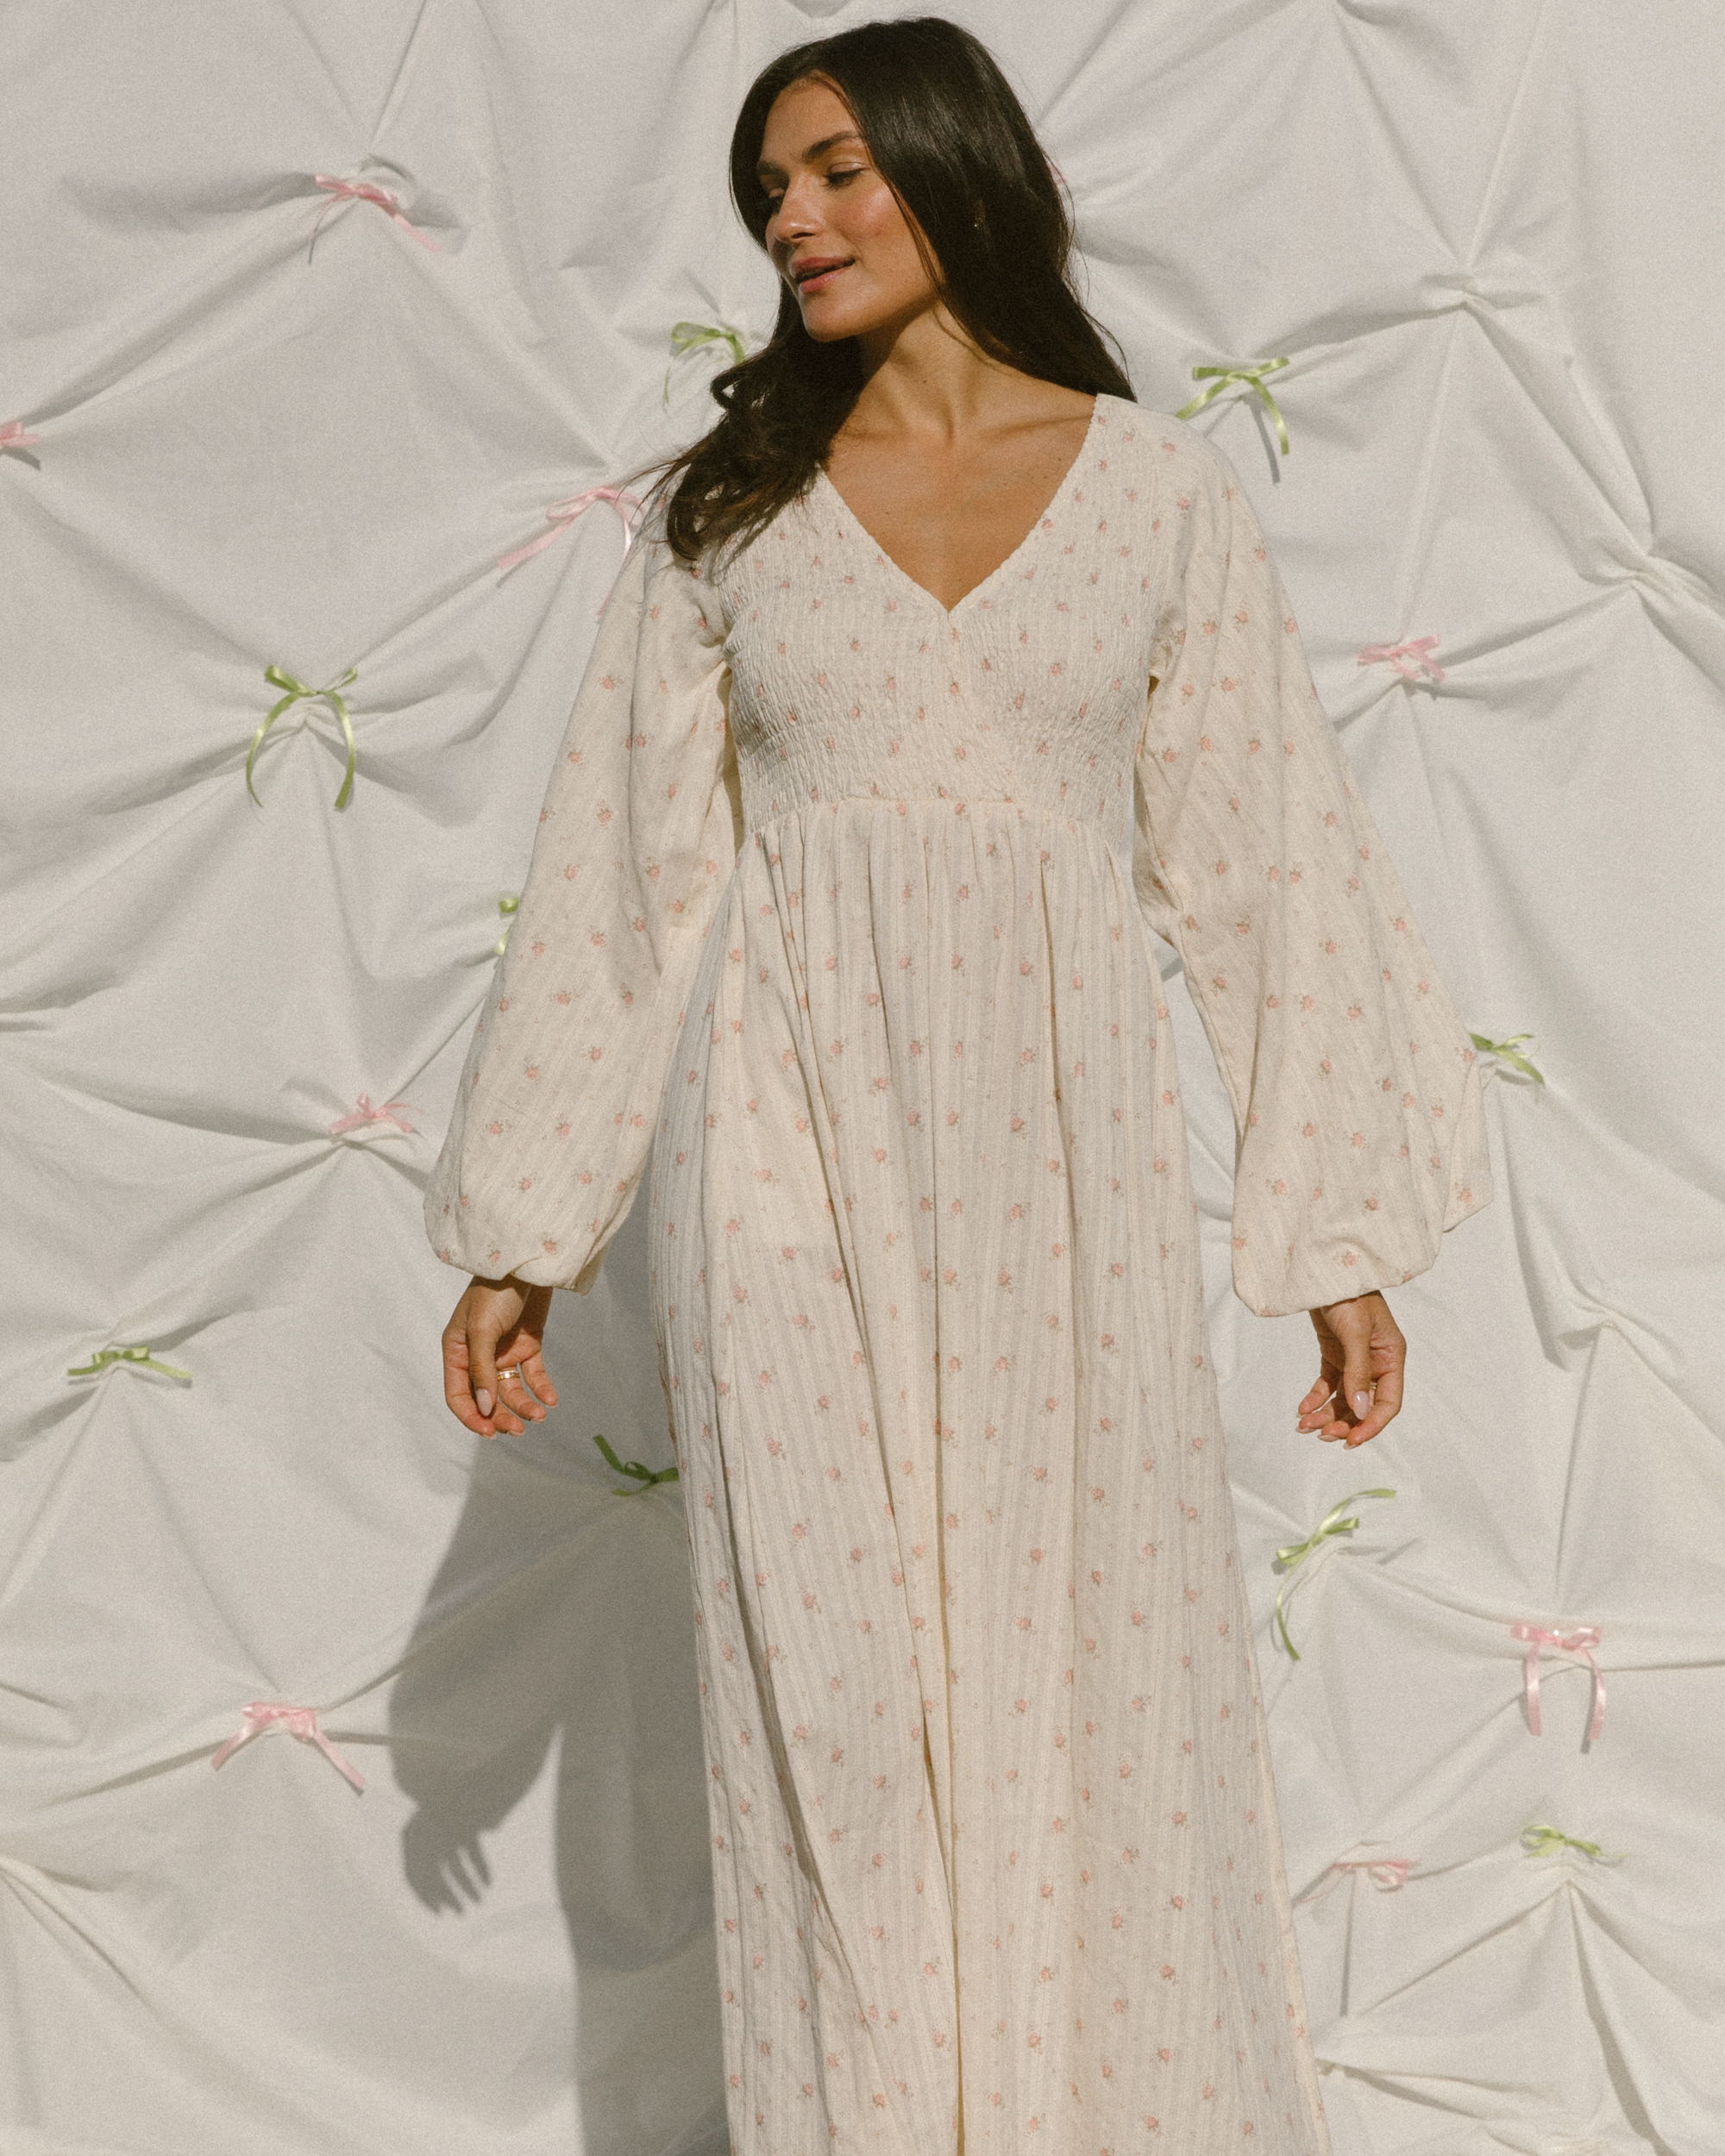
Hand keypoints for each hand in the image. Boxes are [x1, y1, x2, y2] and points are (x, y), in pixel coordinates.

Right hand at [441, 1274, 558, 1438]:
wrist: (528, 1264)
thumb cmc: (496, 1290)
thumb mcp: (482, 1329)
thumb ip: (481, 1369)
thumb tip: (484, 1408)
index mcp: (457, 1352)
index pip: (458, 1395)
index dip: (471, 1417)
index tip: (490, 1432)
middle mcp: (478, 1357)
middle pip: (487, 1399)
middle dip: (502, 1416)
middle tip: (520, 1429)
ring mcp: (503, 1353)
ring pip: (511, 1391)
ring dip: (524, 1406)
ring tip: (541, 1415)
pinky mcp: (527, 1346)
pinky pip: (533, 1375)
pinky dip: (542, 1389)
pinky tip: (551, 1399)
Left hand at [1298, 1290, 1403, 1447]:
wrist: (1323, 1269)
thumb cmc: (1348, 1294)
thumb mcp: (1355, 1332)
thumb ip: (1358, 1372)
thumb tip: (1359, 1410)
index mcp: (1391, 1357)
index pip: (1387, 1402)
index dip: (1371, 1425)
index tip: (1350, 1441)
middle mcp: (1376, 1362)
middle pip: (1363, 1405)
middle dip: (1344, 1422)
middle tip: (1321, 1434)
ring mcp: (1354, 1359)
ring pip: (1343, 1398)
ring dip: (1326, 1414)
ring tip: (1304, 1425)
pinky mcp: (1334, 1354)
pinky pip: (1328, 1385)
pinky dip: (1316, 1399)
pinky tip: (1302, 1409)